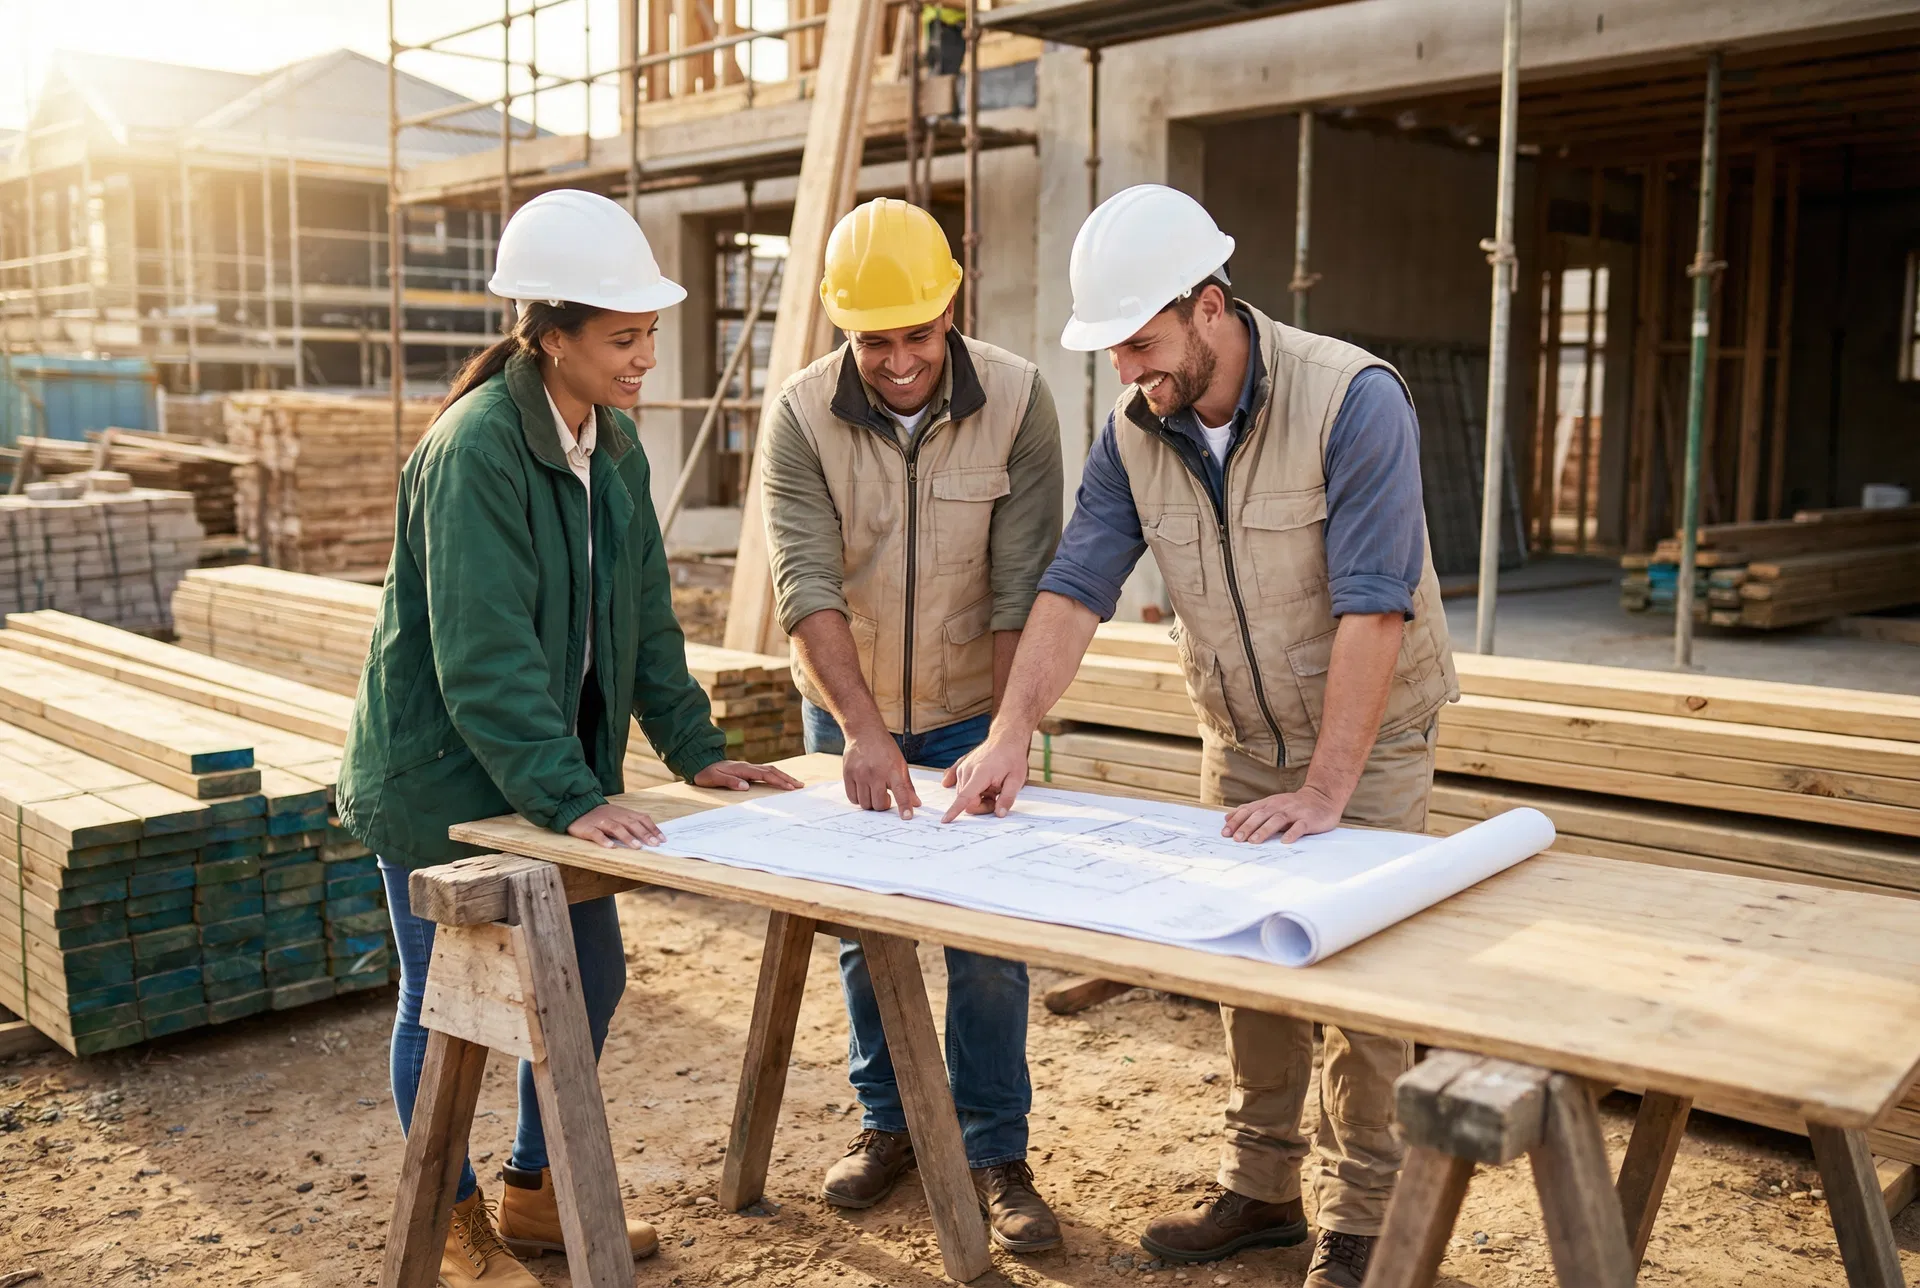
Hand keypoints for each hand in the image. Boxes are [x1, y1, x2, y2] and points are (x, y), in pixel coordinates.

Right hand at [568, 802, 662, 848]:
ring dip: (627, 837)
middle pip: (631, 823)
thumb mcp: (617, 815)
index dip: (652, 829)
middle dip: (644, 834)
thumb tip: (650, 835)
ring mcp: (600, 821)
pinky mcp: (588, 828)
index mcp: (623, 812)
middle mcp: (614, 815)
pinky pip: (596, 834)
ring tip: (637, 846)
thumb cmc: (600, 815)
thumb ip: (630, 823)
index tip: (662, 839)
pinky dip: (604, 840)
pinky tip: (611, 847)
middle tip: (654, 844)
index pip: (641, 818)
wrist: (575, 807)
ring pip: (616, 828)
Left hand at [693, 760, 804, 791]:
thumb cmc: (706, 773)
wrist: (700, 763)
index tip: (790, 787)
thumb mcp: (714, 779)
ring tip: (796, 783)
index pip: (765, 775)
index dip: (778, 781)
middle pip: (772, 771)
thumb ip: (730, 782)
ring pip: (771, 770)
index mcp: (743, 769)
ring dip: (784, 776)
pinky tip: (781, 780)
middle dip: (787, 778)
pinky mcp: (747, 770)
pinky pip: (765, 772)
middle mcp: (748, 766)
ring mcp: (748, 767)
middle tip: (800, 786)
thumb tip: (746, 787)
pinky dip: (776, 775)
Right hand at [843, 735, 919, 817]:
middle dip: (884, 805)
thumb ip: (907, 785)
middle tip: (885, 796)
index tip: (907, 817)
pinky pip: (852, 798)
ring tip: (874, 792)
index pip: (901, 792)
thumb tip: (916, 803)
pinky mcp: (848, 774)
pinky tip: (864, 790)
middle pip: (879, 804)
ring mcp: (860, 774)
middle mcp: (876, 773)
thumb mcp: (900, 764)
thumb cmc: (884, 748)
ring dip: (871, 803)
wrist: (864, 731)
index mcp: (892, 770)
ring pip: (865, 803)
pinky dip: (859, 799)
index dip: (904, 806)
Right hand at [941, 736, 1028, 821]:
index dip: (955, 810)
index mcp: (980, 774)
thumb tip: (999, 814)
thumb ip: (1007, 798)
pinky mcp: (962, 767)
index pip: (965, 796)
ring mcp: (963, 768)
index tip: (945, 820)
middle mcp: (967, 771)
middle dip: (982, 805)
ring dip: (979, 796)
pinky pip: (960, 785)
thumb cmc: (1012, 758)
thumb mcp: (1017, 780)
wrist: (1006, 739)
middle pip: (968, 801)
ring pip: (965, 795)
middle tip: (997, 796)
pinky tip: (980, 784)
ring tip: (993, 786)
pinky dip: (970, 789)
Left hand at [1222, 784, 1344, 844]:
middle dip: (1247, 827)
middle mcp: (1279, 806)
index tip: (1225, 833)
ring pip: (1277, 819)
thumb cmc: (1292, 805)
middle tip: (1237, 839)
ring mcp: (1294, 812)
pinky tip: (1285, 841)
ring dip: (1265, 830)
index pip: (1249, 811)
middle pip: (1261, 815)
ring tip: (1254, 841)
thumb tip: (1227, 818)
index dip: (1237, 821)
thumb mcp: (1270, 805)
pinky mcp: (1308, 819)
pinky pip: (1300, 826)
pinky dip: (1292, 833)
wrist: (1322, 797)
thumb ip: (1250, 811)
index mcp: (1269, 804)